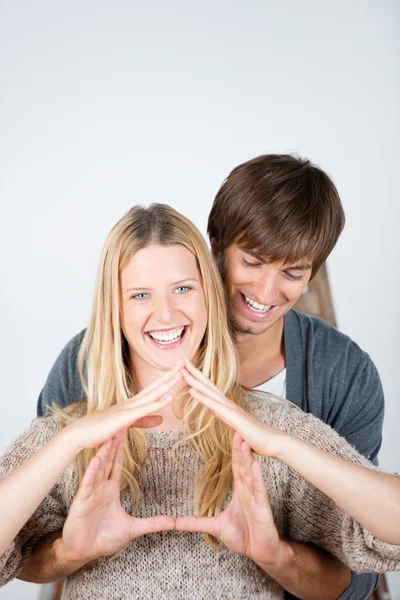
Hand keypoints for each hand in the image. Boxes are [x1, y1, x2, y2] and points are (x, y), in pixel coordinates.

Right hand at [57, 431, 174, 567]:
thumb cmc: (103, 539)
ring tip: (109, 435)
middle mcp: (100, 488)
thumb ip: (153, 523)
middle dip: (113, 443)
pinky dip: (92, 471)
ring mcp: (90, 493)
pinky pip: (88, 484)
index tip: (125, 431)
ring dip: (104, 451)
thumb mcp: (133, 529)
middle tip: (118, 423)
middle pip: (108, 460)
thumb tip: (173, 522)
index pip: (117, 464)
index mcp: (110, 490)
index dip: (121, 449)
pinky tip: (96, 458)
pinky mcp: (82, 502)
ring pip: (98, 468)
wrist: (83, 553)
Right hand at [62, 360, 183, 452]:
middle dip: (171, 374)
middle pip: (156, 386)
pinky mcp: (125, 418)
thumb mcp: (126, 424)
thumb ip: (144, 421)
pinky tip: (169, 398)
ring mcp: (128, 408)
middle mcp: (132, 402)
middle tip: (185, 362)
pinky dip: (158, 403)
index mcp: (133, 404)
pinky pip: (145, 409)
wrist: (80, 434)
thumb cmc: (100, 430)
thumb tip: (161, 420)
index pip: (154, 388)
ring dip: (168, 384)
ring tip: (182, 374)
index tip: (180, 369)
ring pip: (152, 394)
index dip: (168, 378)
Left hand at [176, 432, 283, 565]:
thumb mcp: (215, 527)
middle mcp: (249, 491)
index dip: (234, 452)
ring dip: (248, 458)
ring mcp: (256, 499)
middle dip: (240, 448)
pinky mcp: (262, 509)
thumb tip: (174, 522)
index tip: (232, 434)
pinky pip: (260, 492)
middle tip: (238, 429)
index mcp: (240, 492)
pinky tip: (256, 465)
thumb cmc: (243, 537)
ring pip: (251, 475)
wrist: (261, 553)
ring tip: (245, 442)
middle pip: (243, 466)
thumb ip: (195, 522)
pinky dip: (258, 478)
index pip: (236, 468)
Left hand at [180, 358, 286, 457]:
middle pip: (207, 384)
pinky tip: (191, 391)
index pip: (209, 387)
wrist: (273, 442)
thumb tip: (213, 410)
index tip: (186, 367)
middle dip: (193, 371)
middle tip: (181, 358)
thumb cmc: (256, 435)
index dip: (197, 376)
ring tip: (181, 370)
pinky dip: (201, 397)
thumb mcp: (235, 424)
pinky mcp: (232, 417)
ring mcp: (230, 408)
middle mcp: (228, 403)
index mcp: (227, 405)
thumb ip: (224, 415)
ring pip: (208, 391)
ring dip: (194, 380)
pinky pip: (214, 406)